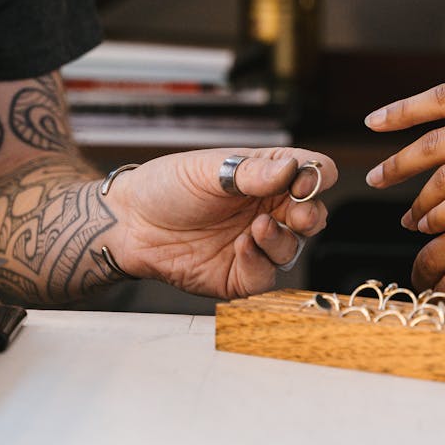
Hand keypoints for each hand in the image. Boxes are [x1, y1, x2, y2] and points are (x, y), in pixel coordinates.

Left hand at [102, 147, 335, 298]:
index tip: (301, 180)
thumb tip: (292, 168)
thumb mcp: (205, 169)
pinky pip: (266, 276)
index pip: (312, 172)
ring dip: (283, 239)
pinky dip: (260, 263)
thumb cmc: (165, 187)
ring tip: (256, 228)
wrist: (129, 225)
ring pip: (293, 247)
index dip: (316, 176)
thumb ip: (250, 172)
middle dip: (312, 215)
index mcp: (266, 176)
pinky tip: (240, 248)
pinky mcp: (240, 275)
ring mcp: (256, 243)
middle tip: (299, 214)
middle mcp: (268, 209)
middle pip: (313, 214)